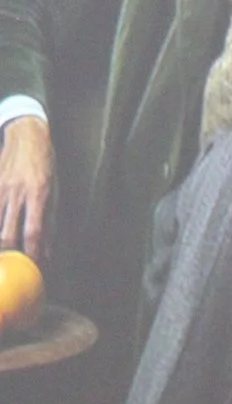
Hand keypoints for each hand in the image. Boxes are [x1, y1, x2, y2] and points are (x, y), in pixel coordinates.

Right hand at [0, 114, 53, 265]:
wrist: (26, 138)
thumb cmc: (44, 167)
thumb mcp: (54, 193)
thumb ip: (49, 223)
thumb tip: (47, 252)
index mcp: (39, 194)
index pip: (33, 231)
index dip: (31, 253)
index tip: (33, 266)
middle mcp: (17, 192)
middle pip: (8, 233)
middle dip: (10, 253)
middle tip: (13, 265)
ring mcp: (0, 188)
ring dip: (0, 242)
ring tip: (5, 254)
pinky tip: (0, 236)